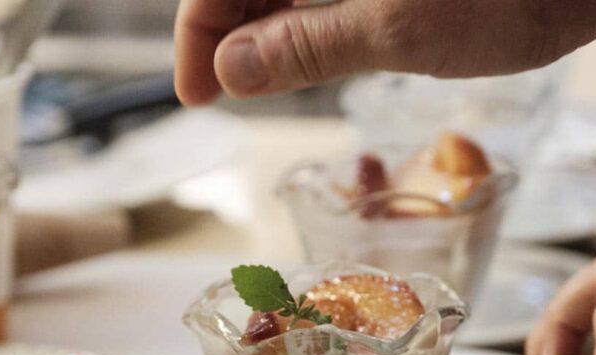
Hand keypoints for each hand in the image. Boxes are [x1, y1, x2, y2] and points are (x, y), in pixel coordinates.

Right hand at [173, 0, 595, 105]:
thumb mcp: (399, 30)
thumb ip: (307, 46)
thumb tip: (232, 70)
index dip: (199, 32)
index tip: (195, 92)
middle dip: (227, 31)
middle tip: (221, 96)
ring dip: (262, 27)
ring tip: (256, 82)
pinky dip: (304, 17)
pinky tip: (301, 51)